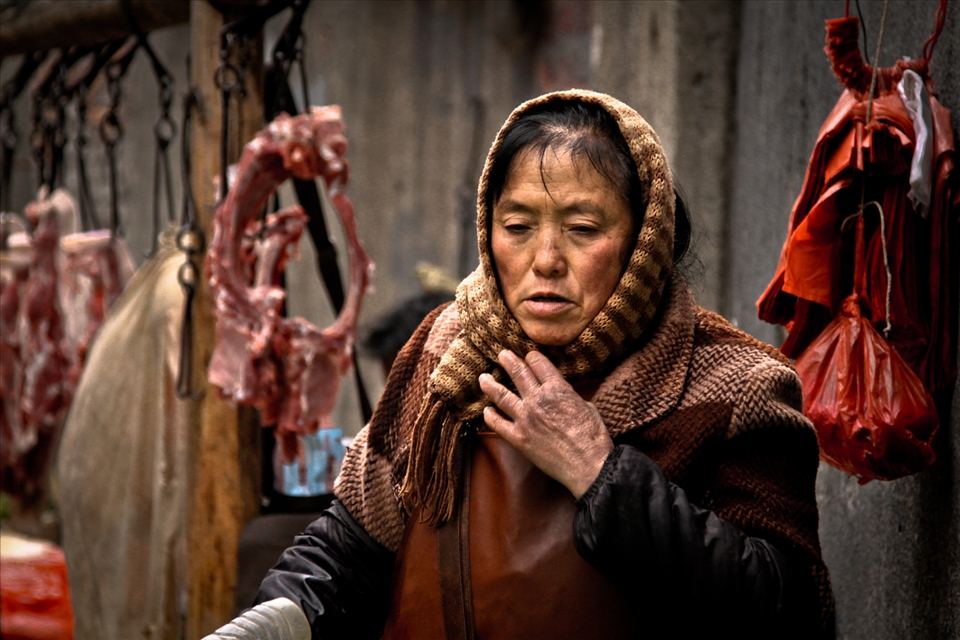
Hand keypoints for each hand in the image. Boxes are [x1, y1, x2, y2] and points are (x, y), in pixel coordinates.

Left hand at [478, 350, 612, 498]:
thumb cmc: (593, 437)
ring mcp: (525, 418)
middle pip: (518, 373)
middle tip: (501, 355)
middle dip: (508, 361)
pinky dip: (490, 416)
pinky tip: (486, 411)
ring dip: (491, 385)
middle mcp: (538, 399)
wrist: (588, 464)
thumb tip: (564, 395)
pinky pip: (498, 424)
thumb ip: (570, 397)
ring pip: (502, 396)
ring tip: (483, 377)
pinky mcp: (519, 438)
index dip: (532, 358)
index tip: (528, 356)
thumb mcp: (587, 406)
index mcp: (557, 388)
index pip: (538, 364)